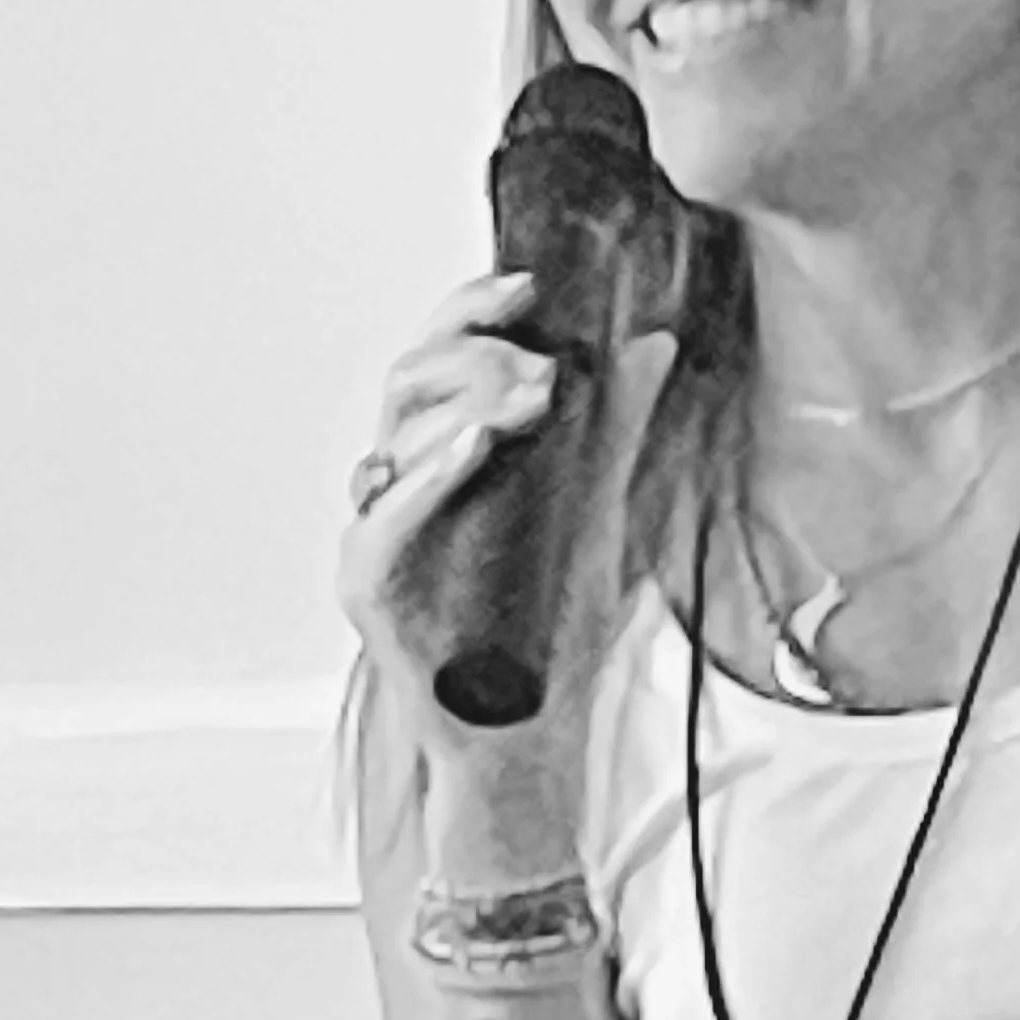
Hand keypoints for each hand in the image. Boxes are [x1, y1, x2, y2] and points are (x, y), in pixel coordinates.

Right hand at [337, 271, 673, 858]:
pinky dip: (428, 476)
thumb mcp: (602, 512)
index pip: (445, 357)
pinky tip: (478, 446)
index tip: (528, 286)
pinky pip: (383, 518)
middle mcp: (405, 484)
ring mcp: (379, 532)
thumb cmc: (549, 633)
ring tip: (533, 391)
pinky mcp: (368, 584)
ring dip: (465, 401)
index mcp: (452, 457)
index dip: (474, 311)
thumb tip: (651, 345)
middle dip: (479, 354)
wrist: (531, 733)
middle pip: (411, 380)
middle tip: (546, 366)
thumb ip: (619, 428)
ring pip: (391, 436)